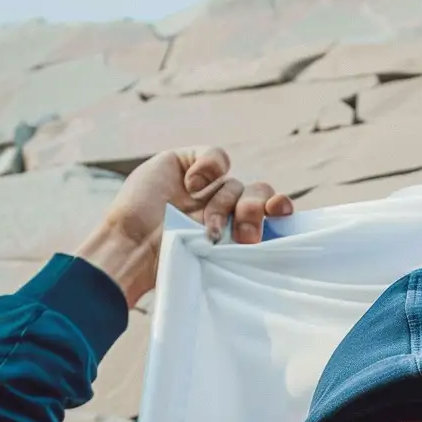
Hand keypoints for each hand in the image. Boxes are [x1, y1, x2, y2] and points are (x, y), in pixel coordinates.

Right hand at [76, 148, 293, 306]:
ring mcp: (207, 186)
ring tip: (207, 229)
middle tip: (245, 238)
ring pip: (236, 183)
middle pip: (259, 195)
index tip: (282, 212)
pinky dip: (210, 167)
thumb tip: (285, 247)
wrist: (136, 249)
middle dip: (254, 215)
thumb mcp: (220, 265)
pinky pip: (216, 156)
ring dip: (224, 205)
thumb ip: (249, 253)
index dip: (281, 209)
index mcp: (239, 230)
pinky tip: (192, 185)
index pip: (272, 212)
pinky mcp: (186, 162)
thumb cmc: (176, 265)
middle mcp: (226, 207)